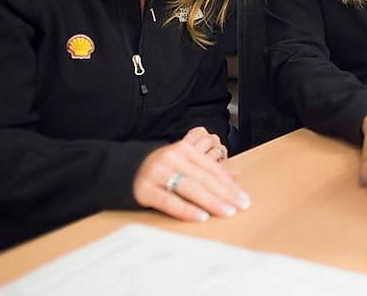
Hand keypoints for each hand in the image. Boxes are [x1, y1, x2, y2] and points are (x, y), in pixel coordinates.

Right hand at [133, 126, 250, 221]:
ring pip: (189, 188)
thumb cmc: (161, 168)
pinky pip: (168, 201)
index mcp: (184, 149)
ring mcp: (157, 173)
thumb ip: (207, 170)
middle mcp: (171, 158)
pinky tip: (200, 217)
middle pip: (203, 178)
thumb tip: (235, 178)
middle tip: (240, 206)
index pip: (212, 168)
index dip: (229, 184)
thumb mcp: (184, 163)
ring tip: (226, 212)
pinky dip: (186, 209)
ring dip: (211, 201)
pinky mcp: (144, 190)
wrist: (123, 169)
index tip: (243, 197)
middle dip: (225, 194)